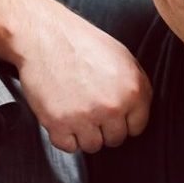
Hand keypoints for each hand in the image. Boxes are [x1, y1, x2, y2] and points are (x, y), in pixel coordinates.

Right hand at [18, 20, 150, 153]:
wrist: (44, 36)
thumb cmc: (81, 43)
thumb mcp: (123, 57)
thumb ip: (138, 86)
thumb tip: (139, 110)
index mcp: (132, 91)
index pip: (137, 128)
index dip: (124, 120)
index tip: (112, 113)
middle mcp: (111, 107)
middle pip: (115, 139)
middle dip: (104, 127)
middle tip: (90, 108)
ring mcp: (85, 117)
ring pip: (92, 146)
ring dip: (84, 133)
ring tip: (76, 111)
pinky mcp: (58, 123)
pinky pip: (68, 146)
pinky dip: (63, 136)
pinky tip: (63, 116)